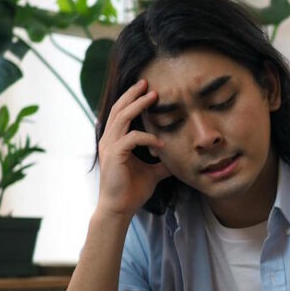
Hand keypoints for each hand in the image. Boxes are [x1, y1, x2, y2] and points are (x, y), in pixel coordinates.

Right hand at [96, 79, 171, 217]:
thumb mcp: (153, 172)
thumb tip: (179, 157)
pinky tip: (161, 142)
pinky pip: (132, 138)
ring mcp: (109, 146)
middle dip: (133, 94)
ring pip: (122, 117)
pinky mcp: (114, 155)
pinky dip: (148, 138)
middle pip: (119, 108)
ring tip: (153, 96)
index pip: (121, 113)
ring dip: (138, 105)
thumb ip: (163, 162)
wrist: (120, 208)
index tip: (148, 89)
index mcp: (115, 140)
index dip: (132, 100)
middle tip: (147, 82)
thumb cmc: (132, 190)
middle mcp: (109, 140)